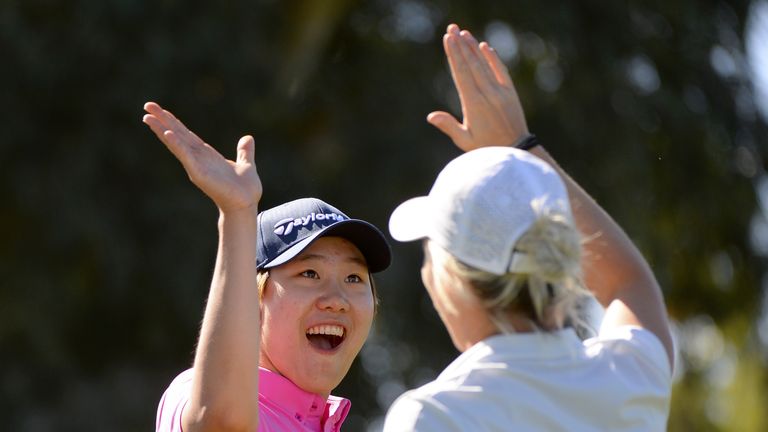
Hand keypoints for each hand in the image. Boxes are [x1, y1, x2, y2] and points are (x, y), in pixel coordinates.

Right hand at [143, 102, 262, 213]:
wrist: (246, 205)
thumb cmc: (245, 189)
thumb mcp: (246, 165)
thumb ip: (244, 152)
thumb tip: (248, 138)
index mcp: (206, 155)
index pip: (187, 135)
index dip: (174, 122)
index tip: (161, 111)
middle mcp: (198, 158)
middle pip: (177, 135)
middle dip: (162, 120)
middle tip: (147, 105)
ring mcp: (196, 166)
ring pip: (176, 143)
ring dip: (162, 130)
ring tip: (147, 117)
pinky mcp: (199, 173)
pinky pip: (186, 156)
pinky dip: (177, 145)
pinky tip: (167, 134)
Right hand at [428, 24, 528, 151]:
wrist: (517, 149)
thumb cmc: (487, 148)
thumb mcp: (465, 140)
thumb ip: (449, 126)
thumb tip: (431, 116)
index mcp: (474, 104)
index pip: (461, 74)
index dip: (454, 55)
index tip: (448, 40)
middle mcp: (487, 94)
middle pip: (471, 64)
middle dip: (460, 46)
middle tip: (451, 29)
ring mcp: (500, 92)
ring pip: (485, 64)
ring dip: (474, 47)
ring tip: (464, 32)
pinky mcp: (510, 92)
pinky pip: (501, 71)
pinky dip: (493, 58)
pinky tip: (485, 46)